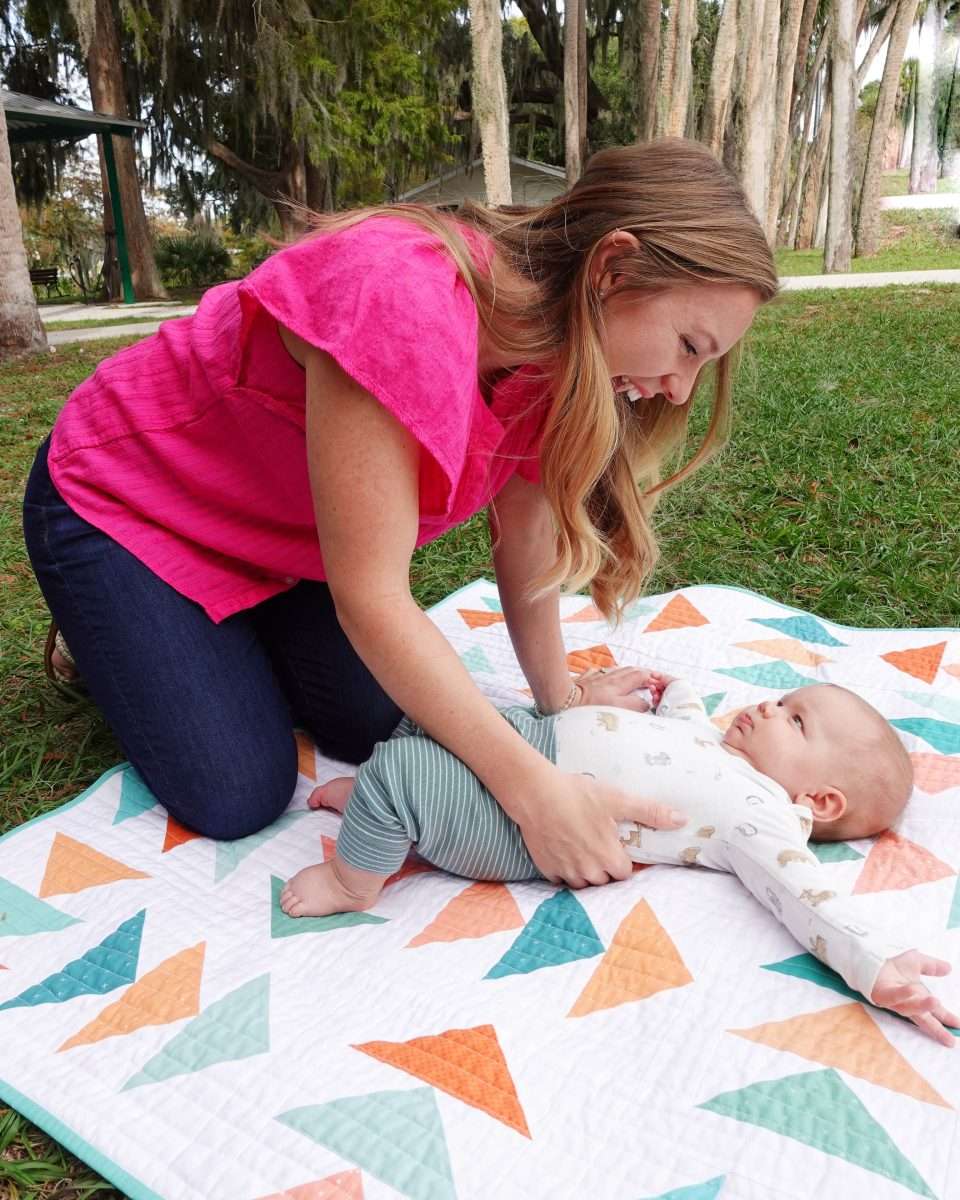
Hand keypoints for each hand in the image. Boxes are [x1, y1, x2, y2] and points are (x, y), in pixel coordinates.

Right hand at [513, 769, 686, 888]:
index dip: (623, 859)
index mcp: (609, 858)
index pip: (625, 873)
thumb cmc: (578, 795)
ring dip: (586, 871)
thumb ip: (651, 812)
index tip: (617, 846)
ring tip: (582, 847)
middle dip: (605, 866)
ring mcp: (566, 872)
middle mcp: (589, 871)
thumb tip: (682, 820)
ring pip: (583, 883)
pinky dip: (564, 870)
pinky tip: (564, 850)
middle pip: (604, 879)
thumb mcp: (618, 799)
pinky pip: (561, 879)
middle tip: (599, 843)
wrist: (535, 794)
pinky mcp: (546, 869)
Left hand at [575, 666, 672, 711]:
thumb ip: (634, 705)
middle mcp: (609, 677)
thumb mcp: (616, 709)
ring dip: (628, 673)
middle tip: (651, 679)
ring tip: (634, 679)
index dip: (652, 678)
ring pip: (617, 670)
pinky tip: (608, 678)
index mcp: (619, 684)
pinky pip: (601, 672)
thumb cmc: (588, 708)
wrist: (561, 701)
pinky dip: (610, 674)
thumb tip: (646, 703)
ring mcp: (597, 676)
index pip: (641, 675)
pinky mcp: (585, 678)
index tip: (658, 682)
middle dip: (643, 673)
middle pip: (631, 670)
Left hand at [870, 951, 958, 1045]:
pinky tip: (912, 989)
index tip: (958, 1027)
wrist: (871, 955)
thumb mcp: (916, 961)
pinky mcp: (881, 994)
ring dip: (922, 1006)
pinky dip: (902, 994)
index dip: (946, 1019)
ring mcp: (894, 1000)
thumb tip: (949, 968)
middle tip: (951, 1039)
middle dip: (937, 1029)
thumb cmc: (892, 962)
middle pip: (924, 1018)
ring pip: (909, 1008)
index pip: (935, 1011)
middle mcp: (907, 1001)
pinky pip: (892, 996)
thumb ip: (932, 966)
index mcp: (918, 996)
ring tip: (936, 1001)